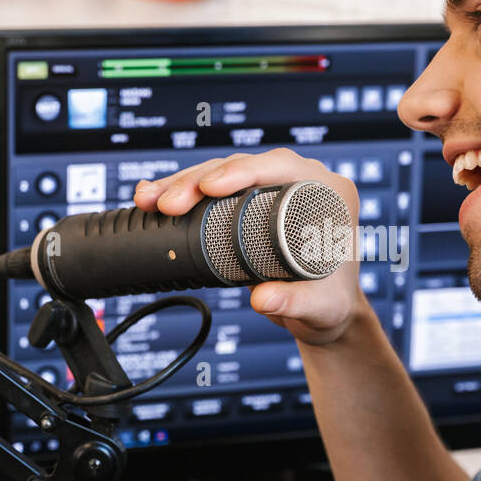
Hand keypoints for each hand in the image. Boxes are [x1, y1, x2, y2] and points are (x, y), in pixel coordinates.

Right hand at [132, 149, 364, 345]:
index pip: (283, 166)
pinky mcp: (252, 205)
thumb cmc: (332, 305)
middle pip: (244, 167)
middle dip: (200, 180)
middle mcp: (303, 182)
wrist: (323, 313)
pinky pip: (214, 192)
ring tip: (149, 200)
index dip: (244, 170)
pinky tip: (153, 199)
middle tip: (168, 204)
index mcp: (330, 192)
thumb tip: (262, 298)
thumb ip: (296, 303)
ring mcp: (275, 191)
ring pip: (222, 175)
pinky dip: (184, 195)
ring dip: (183, 184)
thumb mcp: (320, 307)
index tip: (211, 187)